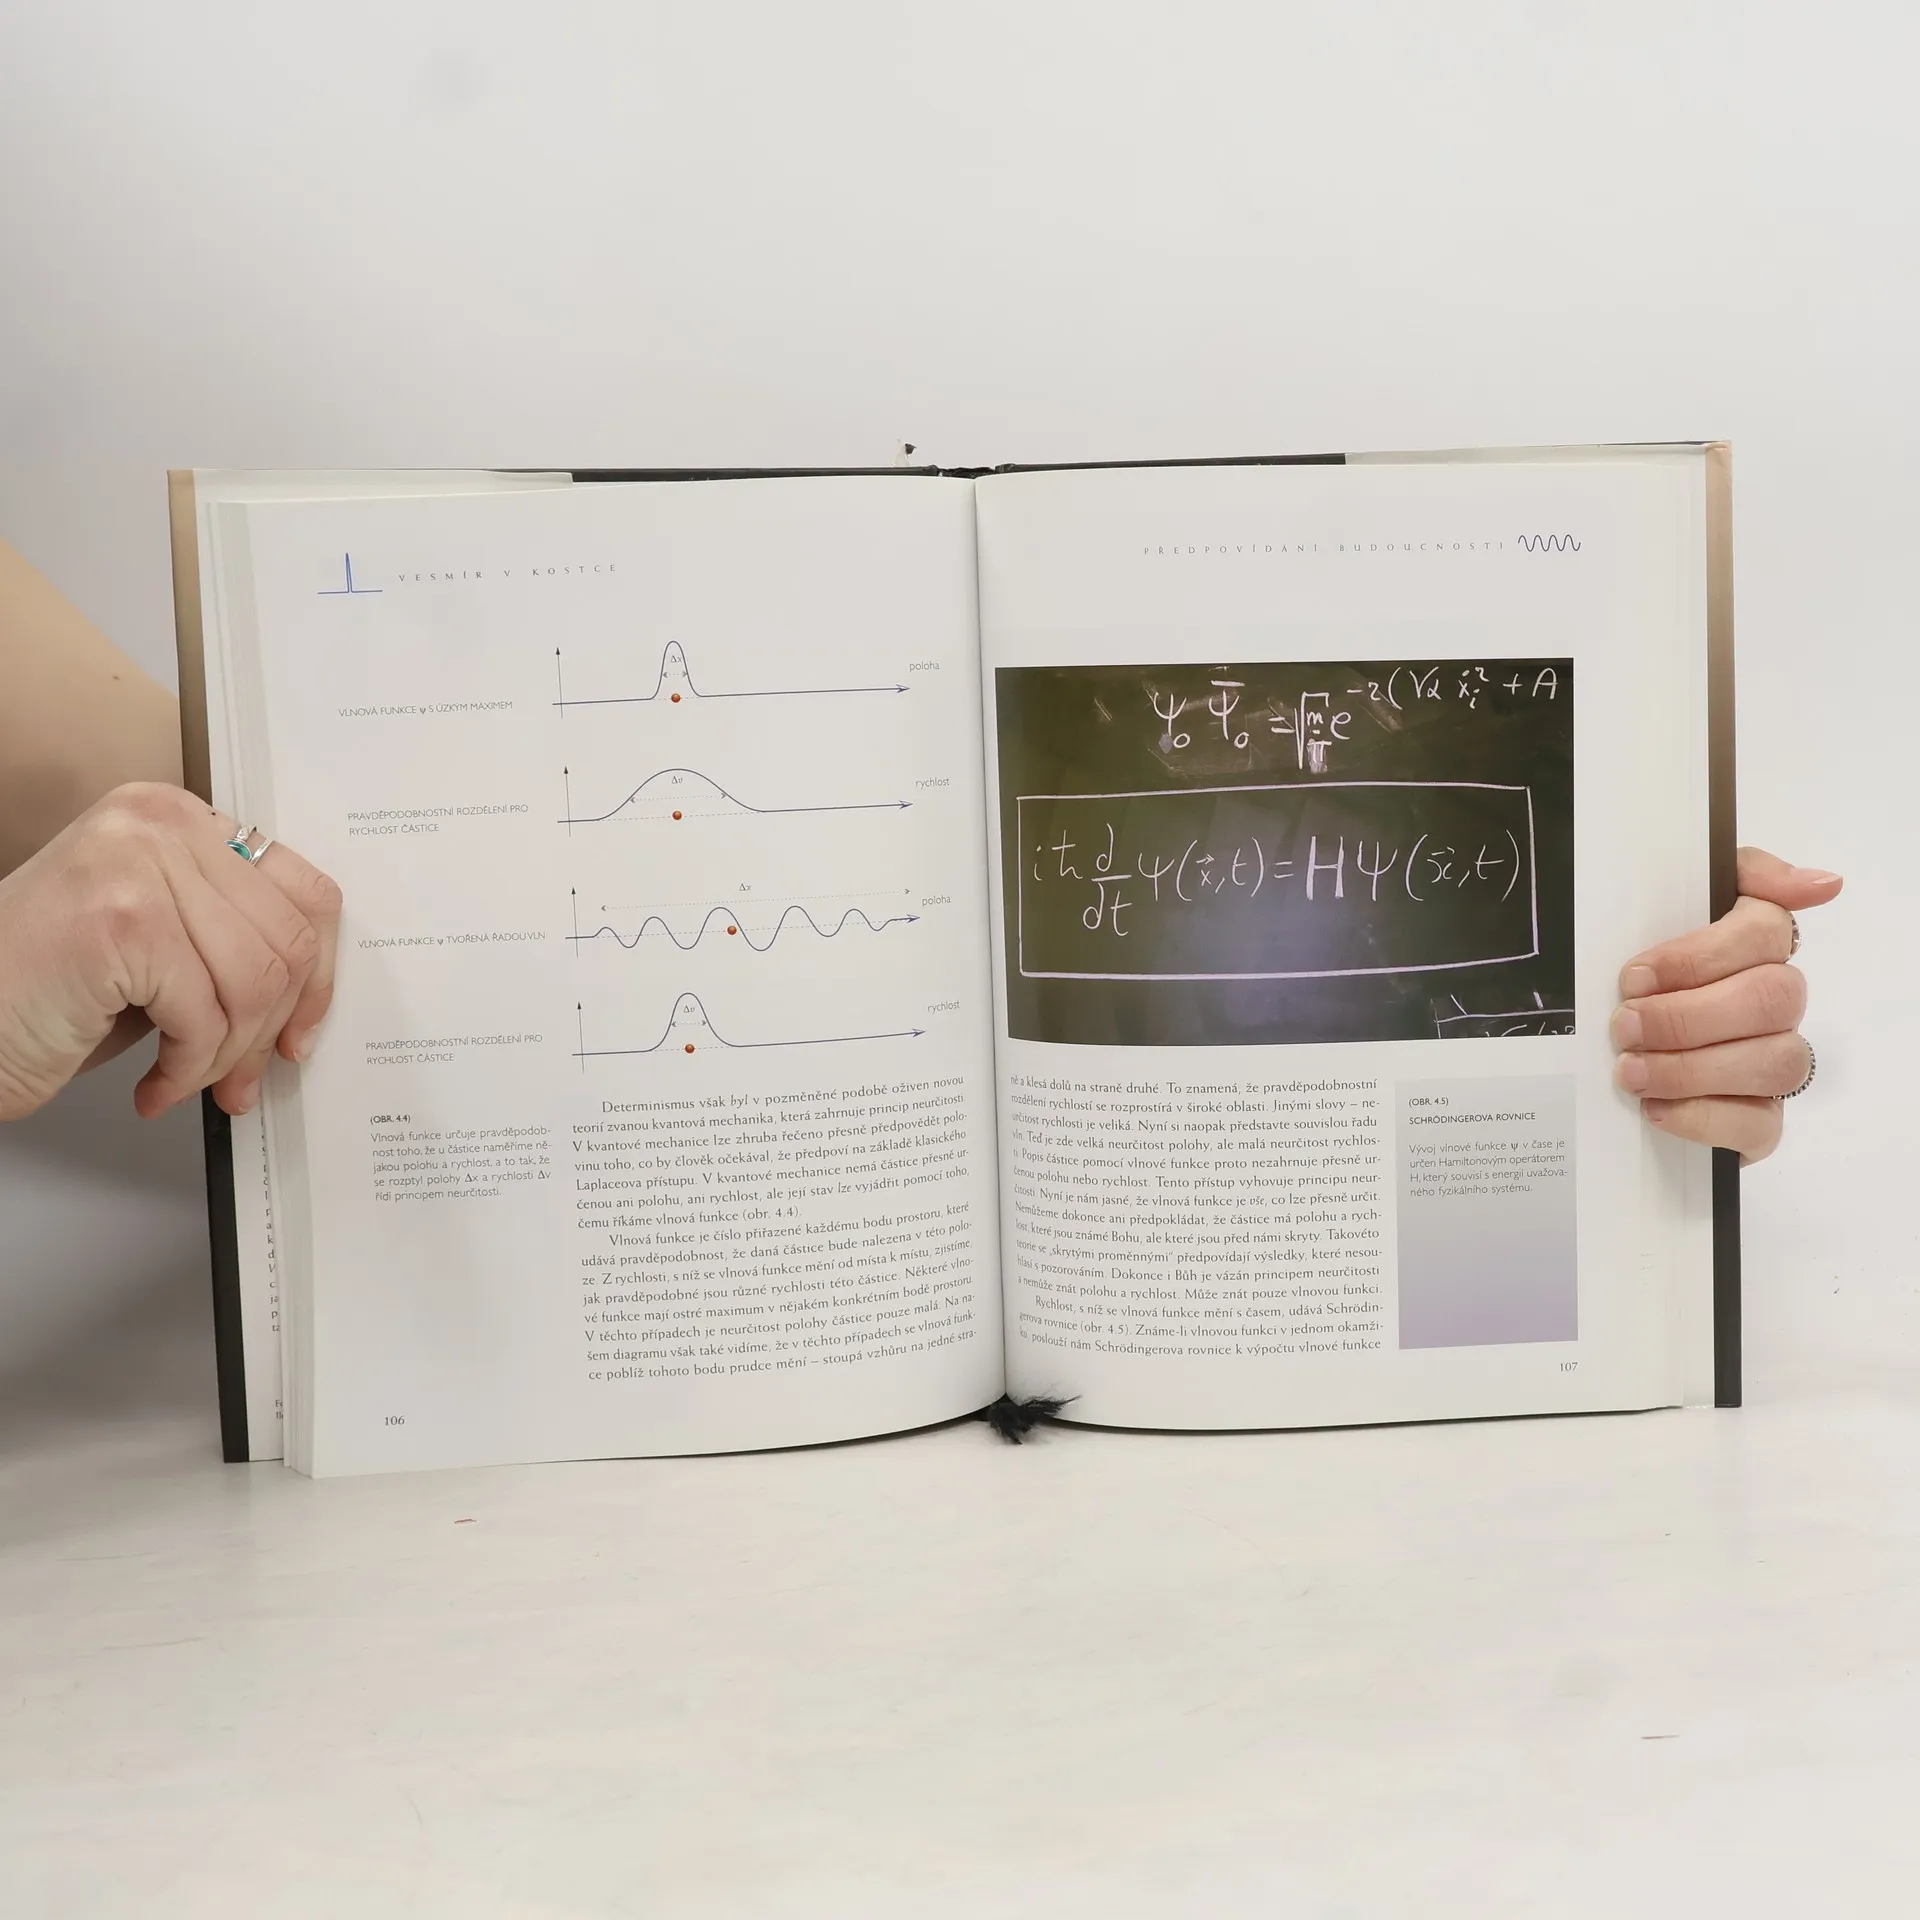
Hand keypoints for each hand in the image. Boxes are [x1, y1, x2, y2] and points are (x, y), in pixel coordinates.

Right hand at [0, 783, 340, 1122]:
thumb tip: (311, 990)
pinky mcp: (122, 922)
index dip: (318, 973)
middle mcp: (159, 825)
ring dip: (227, 1055)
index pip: (303, 890)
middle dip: (270, 1027)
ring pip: (254, 982)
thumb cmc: (45, 987)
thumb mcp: (161, 942)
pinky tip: (158, 1083)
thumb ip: (232, 938)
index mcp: (176, 818)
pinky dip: (189, 1068)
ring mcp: (138, 866)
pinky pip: (205, 1016)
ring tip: (191, 1079)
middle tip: (241, 1075)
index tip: (301, 1026)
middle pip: (286, 941)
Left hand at [1611, 847, 1841, 1163]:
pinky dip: (1702, 1117)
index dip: (1697, 956)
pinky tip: (1656, 1107)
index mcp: (1754, 947)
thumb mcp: (1666, 908)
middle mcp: (1775, 1004)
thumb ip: (1741, 873)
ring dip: (1692, 1067)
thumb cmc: (1646, 977)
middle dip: (1687, 1016)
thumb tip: (1820, 884)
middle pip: (1770, 1000)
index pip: (1765, 932)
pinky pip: (1757, 1124)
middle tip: (1624, 1025)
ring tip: (1630, 1070)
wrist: (1605, 1055)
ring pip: (1774, 1062)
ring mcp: (1772, 1063)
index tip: (1635, 975)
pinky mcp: (1757, 1122)